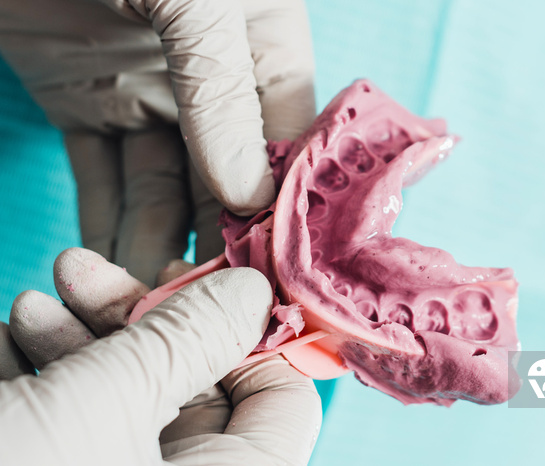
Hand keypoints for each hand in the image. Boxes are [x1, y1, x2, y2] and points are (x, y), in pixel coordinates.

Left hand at [0, 0, 315, 285]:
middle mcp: (211, 73)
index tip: (275, 268)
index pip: (290, 135)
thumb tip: (251, 192)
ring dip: (161, 246)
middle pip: (228, 176)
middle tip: (212, 306)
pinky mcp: (83, 100)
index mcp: (261, 39)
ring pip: (165, 188)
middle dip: (220, 241)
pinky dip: (106, 222)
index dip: (285, 203)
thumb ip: (226, 90)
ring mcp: (146, 88)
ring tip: (156, 308)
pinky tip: (112, 270)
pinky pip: (103, 176)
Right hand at [0, 248, 321, 464]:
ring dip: (81, 338)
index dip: (251, 336)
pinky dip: (46, 371)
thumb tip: (253, 290)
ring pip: (129, 395)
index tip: (205, 282)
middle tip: (86, 271)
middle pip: (196, 388)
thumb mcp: (98, 410)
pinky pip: (78, 413)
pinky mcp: (59, 465)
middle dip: (142, 321)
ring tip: (29, 304)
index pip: (283, 405)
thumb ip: (184, 341)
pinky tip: (6, 338)